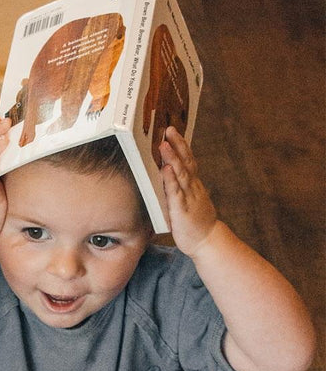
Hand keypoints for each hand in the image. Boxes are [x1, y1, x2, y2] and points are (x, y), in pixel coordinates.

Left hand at [159, 126, 217, 256]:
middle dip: (178, 145)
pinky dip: (171, 180)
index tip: (173, 131)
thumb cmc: (194, 222)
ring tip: (164, 145)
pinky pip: (176, 193)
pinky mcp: (182, 210)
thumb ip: (179, 188)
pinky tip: (166, 170)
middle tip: (169, 129)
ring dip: (172, 158)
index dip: (181, 145)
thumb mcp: (188, 200)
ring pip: (181, 175)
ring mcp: (188, 198)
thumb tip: (167, 174)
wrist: (207, 242)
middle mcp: (193, 188)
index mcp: (193, 185)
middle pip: (186, 162)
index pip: (188, 161)